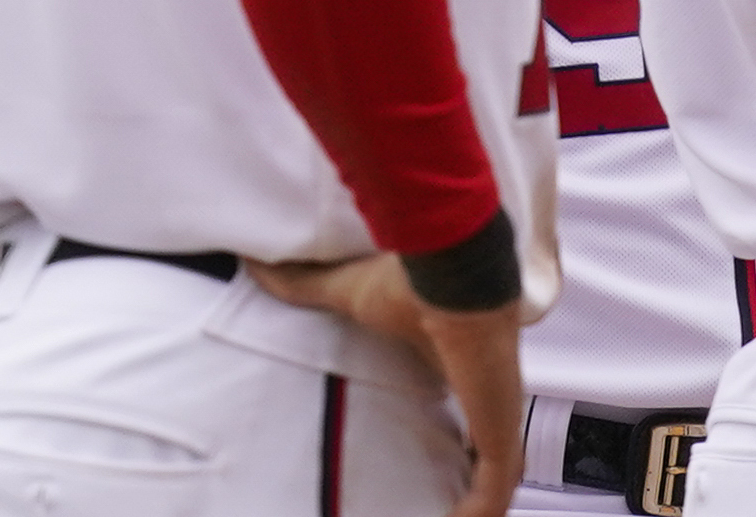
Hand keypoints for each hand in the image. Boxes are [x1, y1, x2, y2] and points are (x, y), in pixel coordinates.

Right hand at [250, 253, 525, 516]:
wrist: (454, 273)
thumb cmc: (411, 280)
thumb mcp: (349, 293)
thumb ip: (305, 285)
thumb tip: (258, 264)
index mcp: (460, 367)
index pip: (468, 411)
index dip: (458, 437)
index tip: (440, 457)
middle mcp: (485, 393)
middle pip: (486, 451)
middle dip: (471, 483)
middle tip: (440, 505)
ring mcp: (495, 414)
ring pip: (496, 478)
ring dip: (477, 506)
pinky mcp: (497, 430)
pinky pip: (496, 490)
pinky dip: (482, 514)